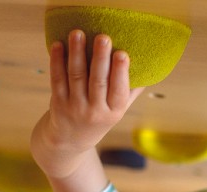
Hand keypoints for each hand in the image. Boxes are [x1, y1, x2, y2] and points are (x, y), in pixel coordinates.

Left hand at [32, 31, 144, 178]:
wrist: (69, 142)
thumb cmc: (98, 118)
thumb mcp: (117, 111)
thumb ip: (130, 91)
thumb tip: (149, 67)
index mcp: (113, 112)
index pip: (118, 91)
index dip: (120, 72)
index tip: (122, 53)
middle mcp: (94, 111)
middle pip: (97, 81)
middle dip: (100, 58)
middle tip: (103, 37)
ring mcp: (74, 107)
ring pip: (76, 76)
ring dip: (77, 53)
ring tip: (78, 33)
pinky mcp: (57, 103)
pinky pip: (56, 79)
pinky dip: (57, 61)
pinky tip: (58, 45)